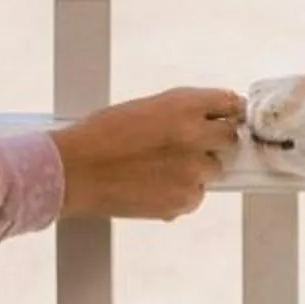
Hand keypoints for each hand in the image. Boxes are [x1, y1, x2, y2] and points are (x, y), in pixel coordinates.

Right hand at [51, 86, 246, 221]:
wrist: (74, 172)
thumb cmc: (100, 137)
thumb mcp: (145, 108)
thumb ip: (181, 112)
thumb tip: (207, 119)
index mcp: (184, 105)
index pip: (230, 103)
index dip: (227, 112)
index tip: (227, 118)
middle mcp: (195, 136)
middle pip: (229, 139)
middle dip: (214, 142)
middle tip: (187, 147)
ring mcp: (192, 171)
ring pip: (214, 171)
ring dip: (196, 170)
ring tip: (160, 169)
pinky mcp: (184, 200)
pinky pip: (197, 196)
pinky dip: (182, 194)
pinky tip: (153, 186)